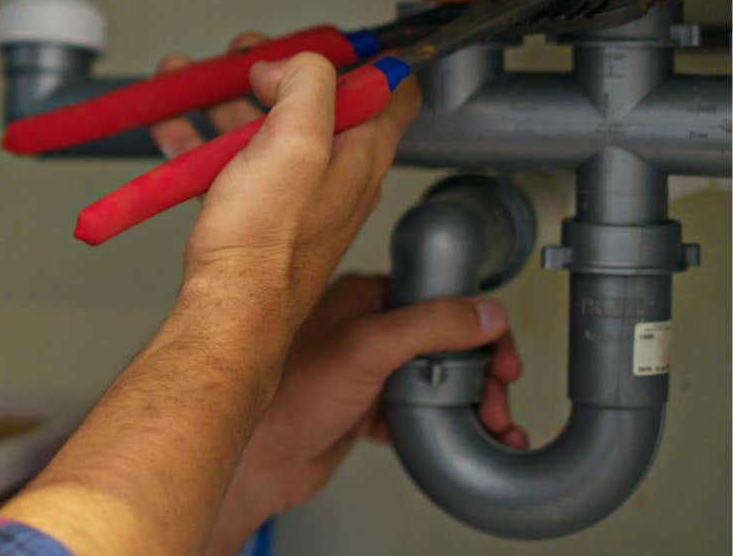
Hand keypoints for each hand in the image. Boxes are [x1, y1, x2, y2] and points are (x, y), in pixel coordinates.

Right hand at [148, 33, 422, 329]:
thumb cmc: (264, 245)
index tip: (321, 39)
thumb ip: (307, 85)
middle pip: (314, 102)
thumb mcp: (295, 142)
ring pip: (264, 129)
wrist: (228, 310)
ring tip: (189, 81)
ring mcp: (294, 196)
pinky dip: (201, 138)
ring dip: (226, 99)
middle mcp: (335, 174)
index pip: (391, 89)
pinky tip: (172, 128)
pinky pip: (230, 163)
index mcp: (361, 154)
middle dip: (273, 69)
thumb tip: (289, 66)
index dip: (359, 53)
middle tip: (242, 55)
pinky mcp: (256, 215)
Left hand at [204, 274, 526, 554]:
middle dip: (481, 372)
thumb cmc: (285, 397)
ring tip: (493, 424)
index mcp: (359, 298)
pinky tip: (471, 438)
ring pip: (436, 378)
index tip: (501, 352)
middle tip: (497, 398)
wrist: (256, 460)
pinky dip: (450, 425)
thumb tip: (484, 312)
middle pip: (444, 341)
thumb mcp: (364, 349)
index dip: (476, 324)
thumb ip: (427, 326)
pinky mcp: (365, 408)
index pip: (436, 296)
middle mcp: (363, 329)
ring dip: (472, 400)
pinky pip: (421, 412)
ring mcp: (366, 370)